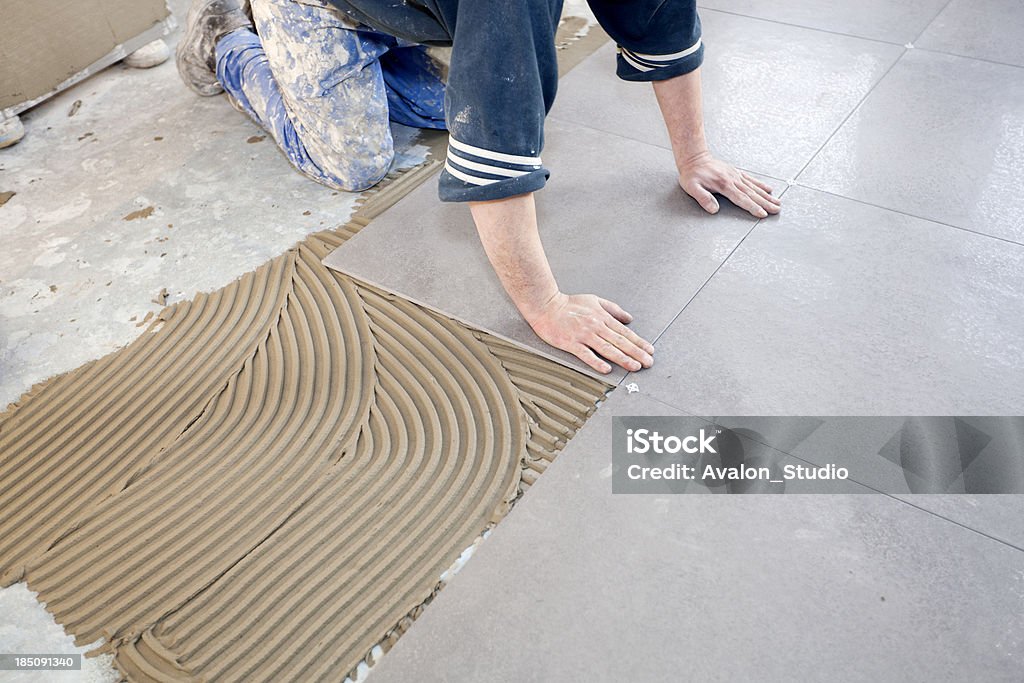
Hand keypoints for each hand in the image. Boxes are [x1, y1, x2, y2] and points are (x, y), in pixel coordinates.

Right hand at [525, 293, 654, 374]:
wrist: (546, 306)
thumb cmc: (568, 304)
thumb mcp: (594, 300)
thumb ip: (613, 309)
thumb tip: (628, 318)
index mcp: (602, 317)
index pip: (624, 332)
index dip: (639, 342)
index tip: (649, 350)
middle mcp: (596, 326)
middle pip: (620, 342)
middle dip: (636, 353)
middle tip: (648, 363)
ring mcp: (583, 335)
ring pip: (607, 349)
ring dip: (623, 359)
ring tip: (635, 367)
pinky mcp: (571, 344)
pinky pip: (586, 354)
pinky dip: (597, 362)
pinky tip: (607, 369)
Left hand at [678, 151, 779, 218]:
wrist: (694, 158)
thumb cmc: (692, 175)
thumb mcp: (692, 188)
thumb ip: (703, 198)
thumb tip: (714, 210)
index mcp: (724, 185)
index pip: (741, 199)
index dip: (753, 207)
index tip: (762, 214)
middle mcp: (733, 180)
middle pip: (752, 194)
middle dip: (766, 203)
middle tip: (777, 210)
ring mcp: (736, 176)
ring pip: (755, 187)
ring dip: (767, 196)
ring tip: (778, 203)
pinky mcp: (736, 173)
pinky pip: (751, 180)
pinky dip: (761, 185)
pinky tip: (769, 189)